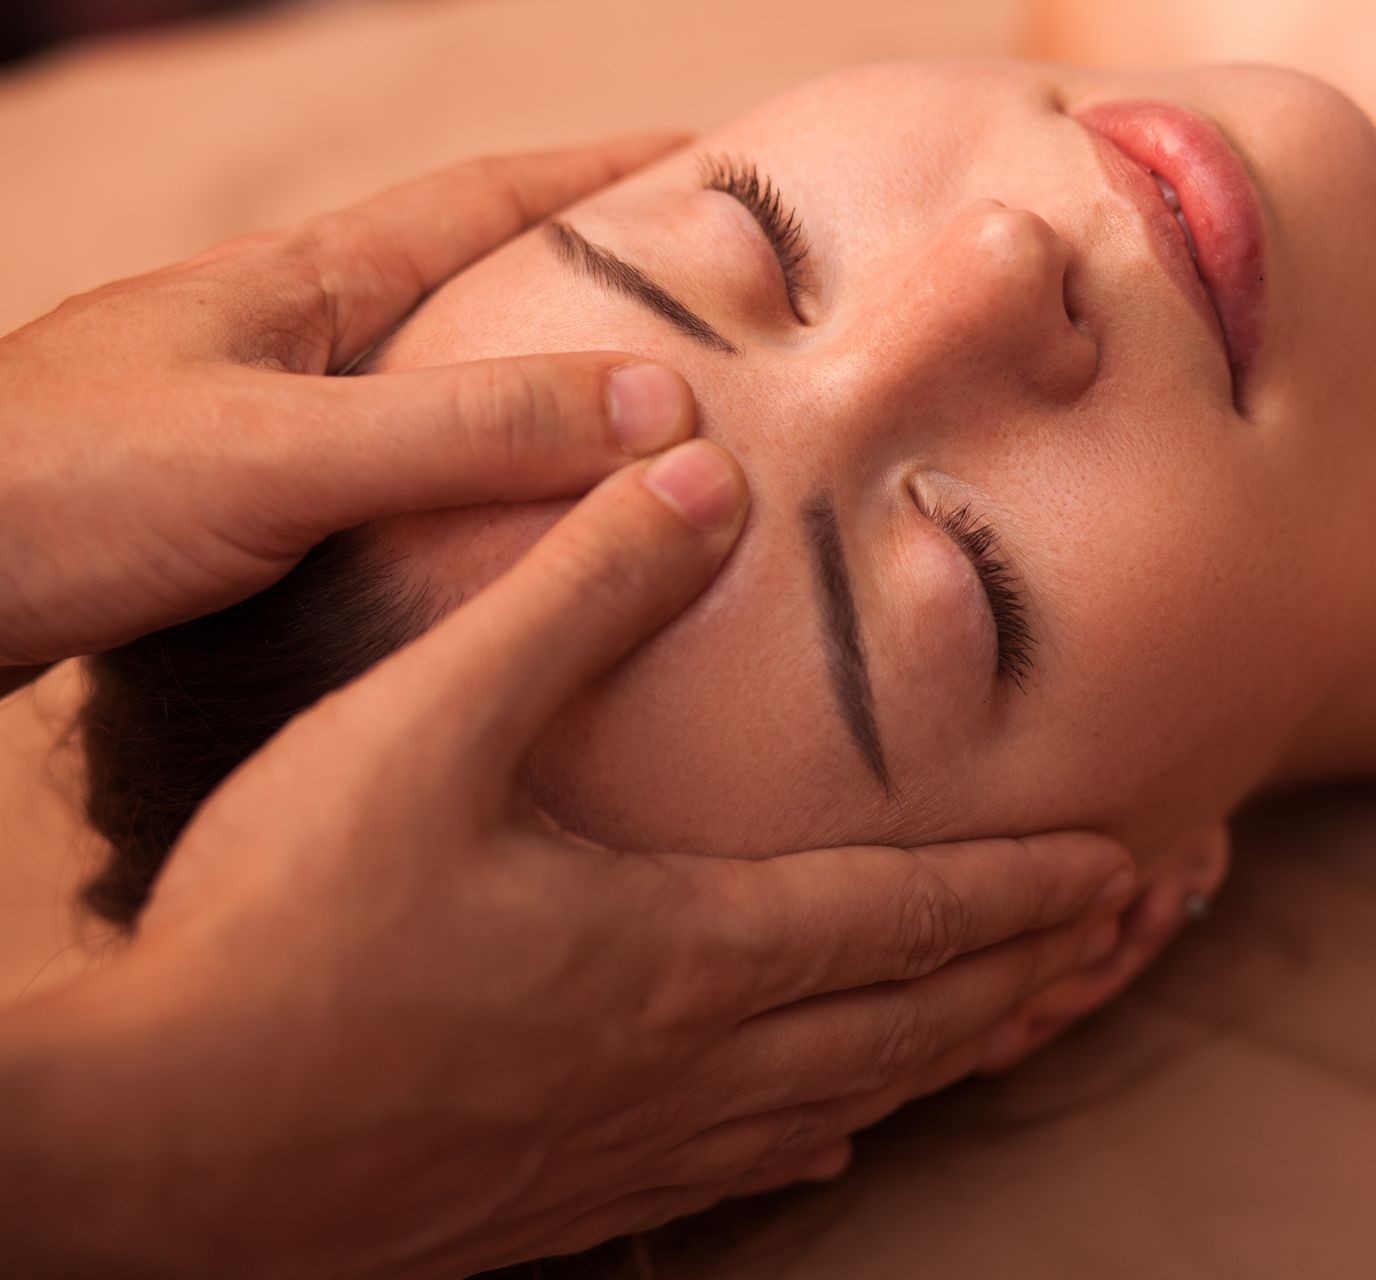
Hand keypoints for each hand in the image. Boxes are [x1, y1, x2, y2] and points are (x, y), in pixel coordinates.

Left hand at [0, 135, 692, 670]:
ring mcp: (245, 415)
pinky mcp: (221, 502)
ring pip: (420, 387)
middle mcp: (278, 335)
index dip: (591, 178)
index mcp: (298, 286)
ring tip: (609, 425)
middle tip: (681, 304)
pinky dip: (457, 480)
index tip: (695, 161)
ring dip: (516, 390)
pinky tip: (477, 531)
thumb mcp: (282, 452)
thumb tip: (658, 406)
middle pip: (456, 284)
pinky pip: (381, 472)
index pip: (477, 203)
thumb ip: (465, 428)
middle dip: (570, 280)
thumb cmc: (58, 491)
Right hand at [1, 438, 1132, 1278]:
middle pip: (915, 1018)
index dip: (1032, 888)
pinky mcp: (561, 1203)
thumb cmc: (282, 933)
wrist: (153, 1146)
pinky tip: (828, 1148)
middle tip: (1132, 935)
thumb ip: (573, 598)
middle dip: (1036, 969)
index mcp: (687, 949)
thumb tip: (695, 478)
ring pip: (848, 1101)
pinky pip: (734, 1178)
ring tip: (1028, 1022)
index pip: (913, 915)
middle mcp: (693, 1065)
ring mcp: (633, 1149)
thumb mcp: (425, 728)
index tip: (1133, 865)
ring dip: (954, 1054)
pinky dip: (816, 1144)